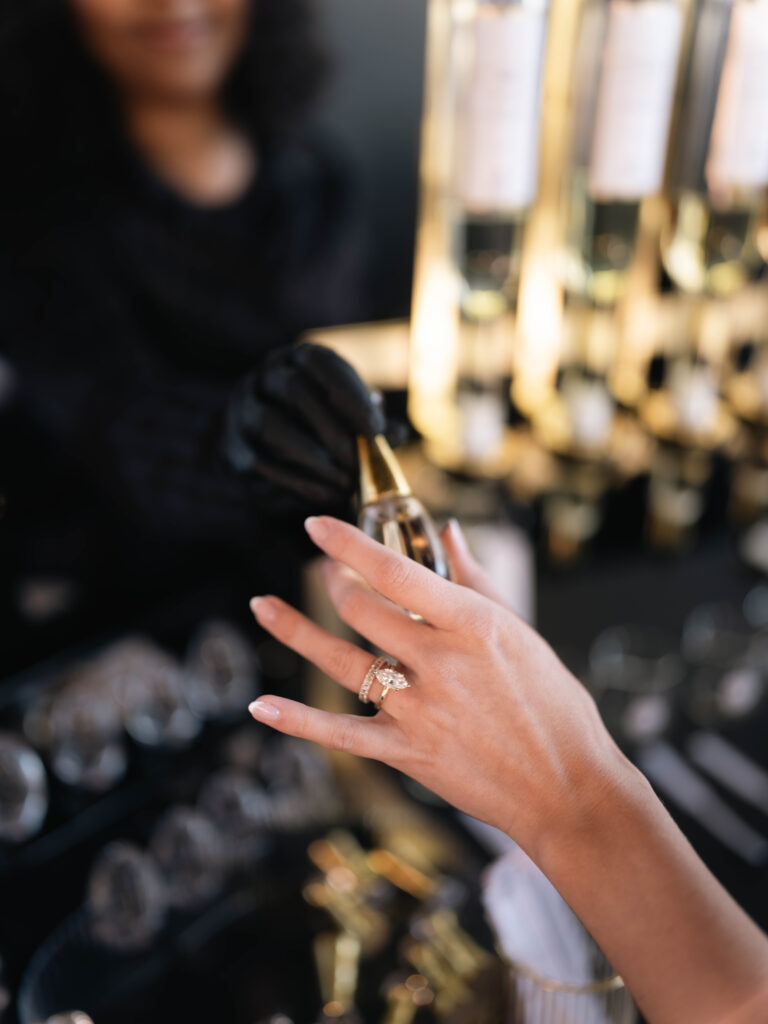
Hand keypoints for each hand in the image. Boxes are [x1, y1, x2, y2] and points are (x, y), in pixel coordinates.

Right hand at [222, 342, 385, 508]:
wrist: (262, 448)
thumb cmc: (317, 427)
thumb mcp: (347, 418)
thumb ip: (369, 424)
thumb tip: (400, 433)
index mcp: (297, 360)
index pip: (320, 362)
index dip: (350, 393)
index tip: (375, 429)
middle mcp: (265, 377)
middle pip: (295, 391)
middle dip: (333, 430)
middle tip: (360, 462)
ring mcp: (243, 410)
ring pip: (274, 426)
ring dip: (316, 459)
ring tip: (347, 483)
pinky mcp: (233, 448)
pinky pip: (262, 462)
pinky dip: (298, 482)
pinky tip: (326, 495)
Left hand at [247, 515, 631, 859]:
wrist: (567, 788)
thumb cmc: (554, 707)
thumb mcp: (523, 632)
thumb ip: (478, 579)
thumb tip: (448, 533)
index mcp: (473, 626)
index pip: (397, 572)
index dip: (350, 544)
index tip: (318, 524)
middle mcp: (441, 663)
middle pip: (362, 610)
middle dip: (333, 581)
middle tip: (323, 570)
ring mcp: (420, 710)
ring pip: (340, 662)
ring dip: (295, 630)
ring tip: (263, 605)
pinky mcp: (407, 752)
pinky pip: (340, 734)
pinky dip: (297, 721)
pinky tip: (260, 704)